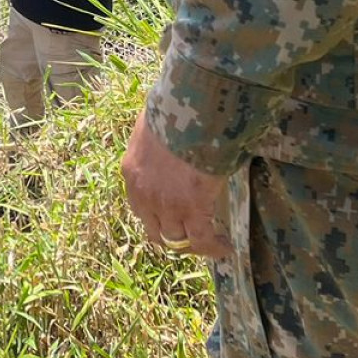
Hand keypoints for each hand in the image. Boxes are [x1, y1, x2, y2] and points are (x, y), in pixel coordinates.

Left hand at [120, 108, 230, 261]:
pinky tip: (226, 246)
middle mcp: (143, 194)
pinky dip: (214, 246)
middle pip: (155, 230)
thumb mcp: (153, 126)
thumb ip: (157, 140)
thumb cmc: (174, 110)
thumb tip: (171, 136)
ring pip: (177, 239)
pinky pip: (203, 239)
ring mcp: (165, 205)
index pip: (139, 206)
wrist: (190, 114)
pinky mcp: (191, 210)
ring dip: (194, 243)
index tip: (173, 217)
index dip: (157, 216)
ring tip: (212, 241)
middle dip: (173, 235)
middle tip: (191, 234)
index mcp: (131, 172)